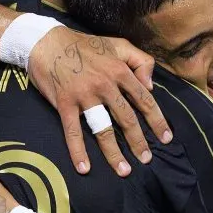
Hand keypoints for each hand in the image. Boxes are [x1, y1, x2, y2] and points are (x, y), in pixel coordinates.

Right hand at [28, 27, 171, 176]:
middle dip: (138, 142)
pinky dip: (78, 151)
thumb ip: (140, 60)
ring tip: (124, 170)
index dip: (157, 120)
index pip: (144, 100)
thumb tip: (151, 85)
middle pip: (127, 119)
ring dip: (113, 153)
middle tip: (147, 159)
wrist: (47, 42)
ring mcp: (84, 96)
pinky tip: (84, 168)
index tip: (166, 138)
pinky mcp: (64, 104)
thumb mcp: (117, 45)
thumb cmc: (84, 46)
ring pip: (103, 129)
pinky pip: (73, 131)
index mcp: (120, 71)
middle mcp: (105, 85)